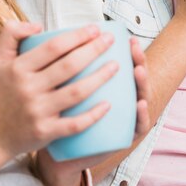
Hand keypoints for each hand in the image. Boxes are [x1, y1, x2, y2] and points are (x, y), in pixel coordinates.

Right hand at [0, 20, 118, 160]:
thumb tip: (39, 25)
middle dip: (94, 50)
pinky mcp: (45, 132)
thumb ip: (12, 33)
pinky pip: (74, 124)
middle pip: (69, 66)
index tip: (95, 29)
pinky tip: (109, 104)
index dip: (77, 36)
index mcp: (18, 68)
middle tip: (110, 40)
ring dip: (100, 78)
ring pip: (76, 93)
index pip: (53, 47)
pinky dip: (93, 115)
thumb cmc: (0, 91)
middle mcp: (28, 88)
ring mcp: (37, 112)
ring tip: (117, 66)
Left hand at [35, 37, 150, 185]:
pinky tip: (140, 105)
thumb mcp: (64, 91)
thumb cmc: (60, 117)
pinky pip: (137, 127)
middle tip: (134, 48)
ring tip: (138, 70)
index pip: (125, 65)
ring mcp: (124, 120)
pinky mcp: (122, 139)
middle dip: (139, 60)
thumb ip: (60, 67)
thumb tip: (42, 31)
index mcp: (109, 88)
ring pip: (141, 98)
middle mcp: (122, 102)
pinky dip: (141, 116)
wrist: (59, 154)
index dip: (129, 51)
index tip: (127, 37)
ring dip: (142, 83)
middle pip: (137, 78)